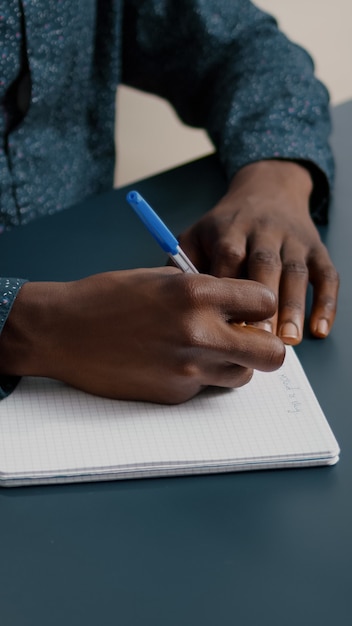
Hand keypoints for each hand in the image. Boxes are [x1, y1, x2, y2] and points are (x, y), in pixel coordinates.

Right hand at [0, 268, 283, 403]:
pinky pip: (207, 387)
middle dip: (267, 345)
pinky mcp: (174, 393)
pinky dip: (200, 375)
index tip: (250, 308)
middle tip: (249, 338)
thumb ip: (206, 291)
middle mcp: (198, 333)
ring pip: (243, 375)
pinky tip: (172, 360)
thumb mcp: (162, 277)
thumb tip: (238, 306)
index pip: (266, 302)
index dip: (260, 304)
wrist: (63, 331)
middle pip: (272, 353)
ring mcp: (187, 369)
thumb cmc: (106, 297)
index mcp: (196, 293)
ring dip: (235, 363)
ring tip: (207, 349)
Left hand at [178, 160, 338, 344]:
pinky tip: (320, 330)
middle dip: (263, 300)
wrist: (268, 189)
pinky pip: (326, 275)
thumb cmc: (225, 225)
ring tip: (289, 340)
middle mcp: (263, 231)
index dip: (228, 288)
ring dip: (294, 306)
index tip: (221, 322)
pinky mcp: (316, 249)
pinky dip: (326, 303)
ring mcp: (293, 240)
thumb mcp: (196, 234)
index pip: (229, 255)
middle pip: (265, 263)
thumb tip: (167, 306)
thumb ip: (181, 266)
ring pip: (296, 272)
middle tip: (259, 337)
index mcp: (229, 228)